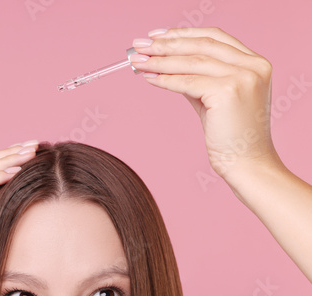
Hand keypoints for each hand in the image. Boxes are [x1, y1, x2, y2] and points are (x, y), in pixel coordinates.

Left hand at [130, 27, 281, 180]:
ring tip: (138, 61)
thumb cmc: (231, 136)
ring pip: (192, 62)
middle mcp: (254, 66)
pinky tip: (149, 78)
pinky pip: (187, 82)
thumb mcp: (216, 98)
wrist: (246, 164)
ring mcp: (243, 78)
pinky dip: (165, 80)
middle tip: (139, 46)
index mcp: (255, 62)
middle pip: (201, 44)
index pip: (214, 37)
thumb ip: (198, 78)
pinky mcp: (229, 92)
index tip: (157, 36)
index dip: (183, 33)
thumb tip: (165, 64)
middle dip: (166, 44)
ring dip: (160, 60)